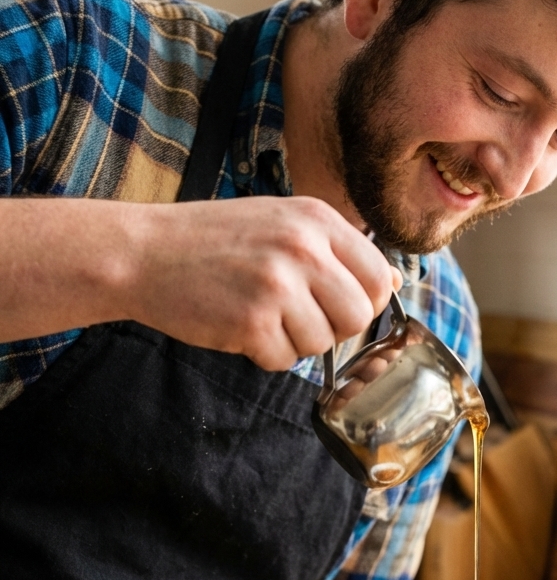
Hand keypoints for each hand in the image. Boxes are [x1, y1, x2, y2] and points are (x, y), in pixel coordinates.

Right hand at [129, 196, 401, 368]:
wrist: (142, 253)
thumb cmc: (211, 240)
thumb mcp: (280, 223)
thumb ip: (335, 250)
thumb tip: (392, 281)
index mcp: (316, 219)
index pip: (379, 277)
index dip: (362, 301)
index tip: (333, 303)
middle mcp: (303, 247)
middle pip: (359, 316)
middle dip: (332, 328)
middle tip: (295, 316)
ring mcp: (278, 284)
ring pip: (323, 343)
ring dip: (294, 342)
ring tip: (259, 315)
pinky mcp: (252, 321)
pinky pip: (285, 360)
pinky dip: (264, 354)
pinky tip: (239, 327)